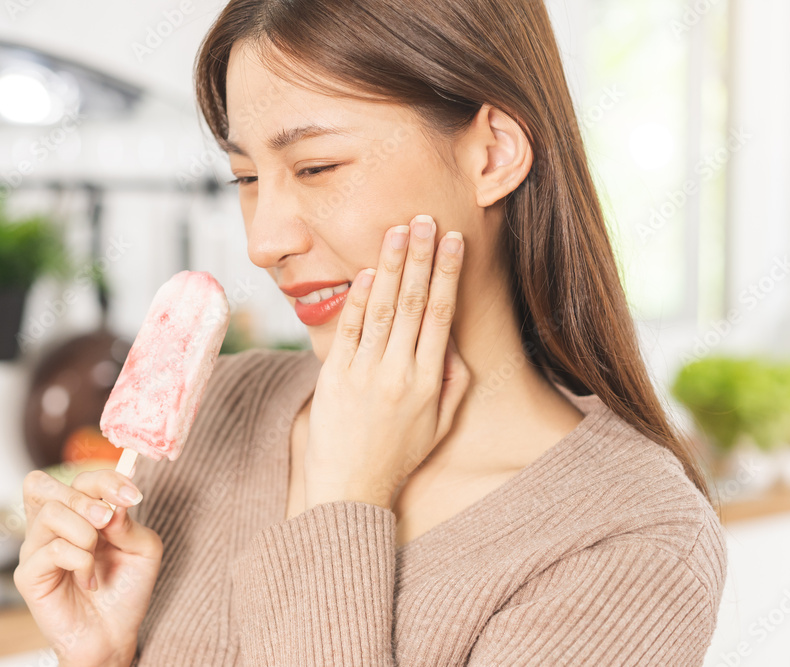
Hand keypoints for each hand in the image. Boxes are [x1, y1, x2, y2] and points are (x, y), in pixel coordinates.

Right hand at [14, 469, 161, 666]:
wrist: (115, 636)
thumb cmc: (126, 590)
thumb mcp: (143, 550)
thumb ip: (130, 523)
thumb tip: (113, 506)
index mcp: (76, 514)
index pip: (76, 478)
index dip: (105, 479)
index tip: (133, 496)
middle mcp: (50, 527)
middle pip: (43, 485)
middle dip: (84, 497)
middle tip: (106, 519)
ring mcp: (35, 549)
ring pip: (50, 512)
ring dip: (85, 531)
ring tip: (97, 554)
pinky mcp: (28, 575)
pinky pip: (52, 550)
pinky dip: (81, 562)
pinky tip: (89, 581)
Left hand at [304, 214, 468, 509]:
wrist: (350, 488)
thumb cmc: (398, 455)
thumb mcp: (440, 425)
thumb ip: (454, 382)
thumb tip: (454, 342)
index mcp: (429, 382)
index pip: (440, 315)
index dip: (447, 274)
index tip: (453, 240)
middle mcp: (399, 373)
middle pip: (412, 303)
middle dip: (421, 257)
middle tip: (426, 220)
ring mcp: (365, 374)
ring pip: (381, 309)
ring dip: (390, 267)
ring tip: (398, 232)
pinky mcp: (334, 377)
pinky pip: (348, 330)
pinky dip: (356, 299)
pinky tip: (364, 271)